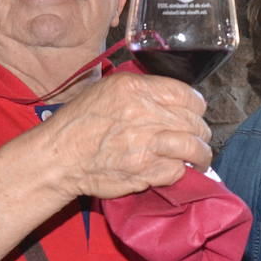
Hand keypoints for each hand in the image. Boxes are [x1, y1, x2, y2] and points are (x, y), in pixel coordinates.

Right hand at [42, 71, 211, 199]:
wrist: (59, 157)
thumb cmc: (79, 122)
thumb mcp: (107, 89)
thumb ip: (142, 89)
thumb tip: (172, 97)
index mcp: (136, 89)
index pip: (188, 95)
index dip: (196, 107)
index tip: (195, 114)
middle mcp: (144, 113)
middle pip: (194, 123)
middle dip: (200, 132)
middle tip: (198, 138)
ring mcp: (146, 144)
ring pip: (194, 148)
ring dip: (200, 155)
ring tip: (199, 158)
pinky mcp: (145, 171)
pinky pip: (177, 171)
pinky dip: (179, 171)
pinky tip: (172, 169)